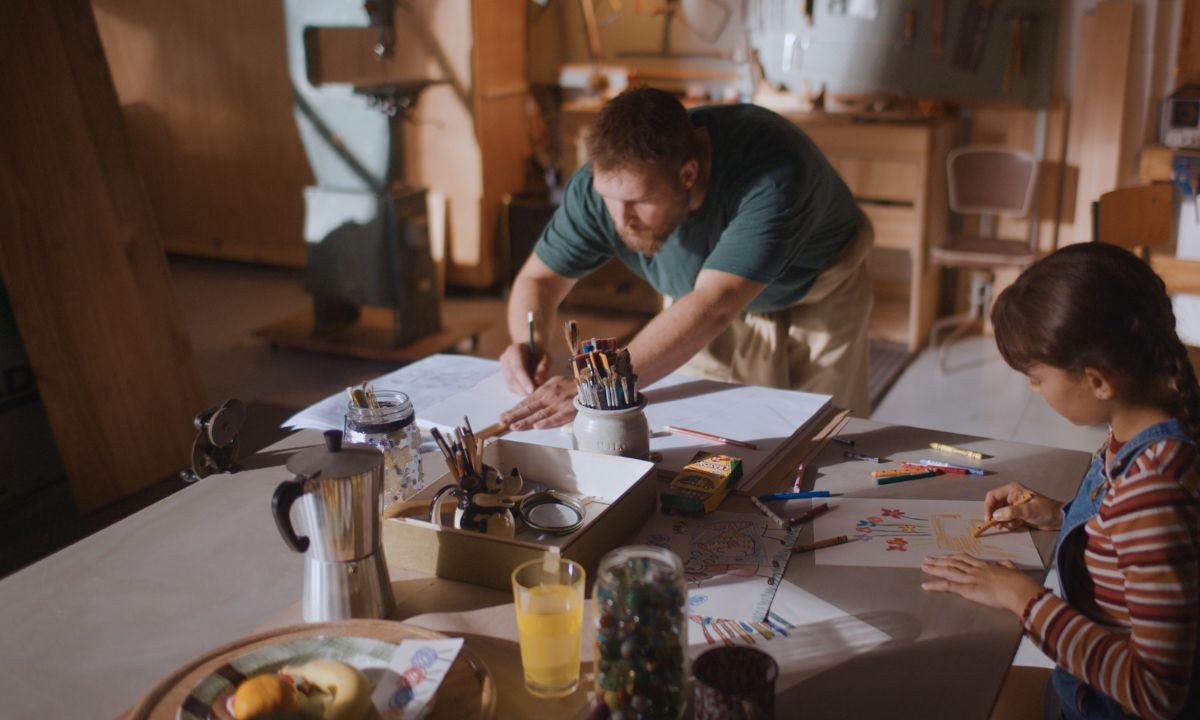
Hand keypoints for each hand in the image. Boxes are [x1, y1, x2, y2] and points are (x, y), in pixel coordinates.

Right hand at [499, 342, 550, 394]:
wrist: (530, 349)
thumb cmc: (539, 352)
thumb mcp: (545, 356)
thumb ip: (543, 367)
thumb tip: (538, 381)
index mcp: (515, 350)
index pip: (517, 368)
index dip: (524, 380)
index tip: (532, 390)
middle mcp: (505, 359)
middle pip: (512, 378)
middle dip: (524, 389)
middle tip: (536, 393)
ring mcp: (503, 368)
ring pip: (510, 385)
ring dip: (522, 391)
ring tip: (535, 391)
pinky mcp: (504, 376)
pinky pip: (511, 387)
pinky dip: (520, 391)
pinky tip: (529, 389)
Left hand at [500, 376, 576, 429]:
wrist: (592, 384)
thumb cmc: (574, 384)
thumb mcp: (556, 383)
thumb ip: (544, 392)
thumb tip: (530, 399)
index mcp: (545, 389)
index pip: (527, 402)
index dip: (514, 410)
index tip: (503, 417)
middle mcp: (550, 396)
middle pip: (530, 408)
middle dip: (515, 416)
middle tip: (503, 423)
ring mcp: (560, 403)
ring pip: (540, 414)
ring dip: (527, 421)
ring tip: (515, 427)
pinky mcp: (570, 410)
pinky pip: (558, 417)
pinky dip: (548, 421)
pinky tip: (538, 426)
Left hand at [921, 554, 1044, 615]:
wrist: (1019, 590)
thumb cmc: (1020, 583)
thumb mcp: (1013, 570)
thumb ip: (1006, 566)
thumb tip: (1002, 563)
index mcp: (986, 566)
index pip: (966, 559)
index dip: (954, 557)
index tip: (946, 556)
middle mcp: (975, 569)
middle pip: (953, 562)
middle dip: (939, 560)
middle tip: (927, 559)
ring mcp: (970, 578)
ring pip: (948, 571)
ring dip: (934, 568)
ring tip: (923, 566)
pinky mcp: (968, 589)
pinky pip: (948, 586)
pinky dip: (936, 585)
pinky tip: (926, 586)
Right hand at [983, 483, 1062, 531]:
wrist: (1059, 518)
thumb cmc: (1045, 510)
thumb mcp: (1028, 510)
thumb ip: (1010, 512)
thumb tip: (994, 516)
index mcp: (1012, 490)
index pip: (992, 496)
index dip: (988, 507)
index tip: (989, 519)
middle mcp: (1010, 496)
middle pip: (994, 506)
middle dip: (996, 516)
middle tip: (1000, 525)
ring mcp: (1013, 506)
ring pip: (999, 514)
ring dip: (1003, 522)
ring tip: (1013, 525)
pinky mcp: (1016, 514)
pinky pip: (1005, 519)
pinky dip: (1008, 524)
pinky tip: (1017, 525)